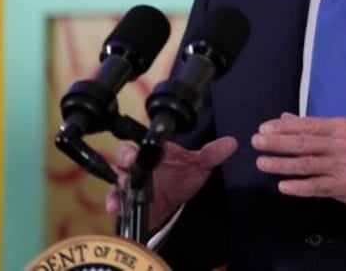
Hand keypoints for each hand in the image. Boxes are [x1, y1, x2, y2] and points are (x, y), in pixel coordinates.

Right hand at [105, 137, 237, 230]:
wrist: (171, 206)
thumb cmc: (181, 179)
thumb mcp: (199, 166)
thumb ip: (212, 154)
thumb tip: (231, 142)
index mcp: (158, 149)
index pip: (148, 139)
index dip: (145, 139)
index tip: (146, 143)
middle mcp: (141, 161)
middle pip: (127, 153)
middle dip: (127, 156)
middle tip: (131, 160)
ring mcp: (131, 179)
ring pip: (118, 174)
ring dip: (119, 179)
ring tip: (123, 185)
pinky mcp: (125, 198)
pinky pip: (114, 198)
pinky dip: (114, 201)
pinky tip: (117, 206)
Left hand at [252, 112, 345, 221]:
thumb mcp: (343, 136)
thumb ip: (314, 128)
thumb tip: (285, 118)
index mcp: (341, 127)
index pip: (307, 125)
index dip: (283, 127)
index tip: (264, 128)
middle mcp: (342, 144)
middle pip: (303, 142)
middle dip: (277, 142)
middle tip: (256, 142)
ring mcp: (343, 165)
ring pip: (306, 164)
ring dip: (282, 164)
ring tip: (262, 163)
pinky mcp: (343, 185)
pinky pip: (316, 186)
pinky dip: (299, 187)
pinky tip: (283, 186)